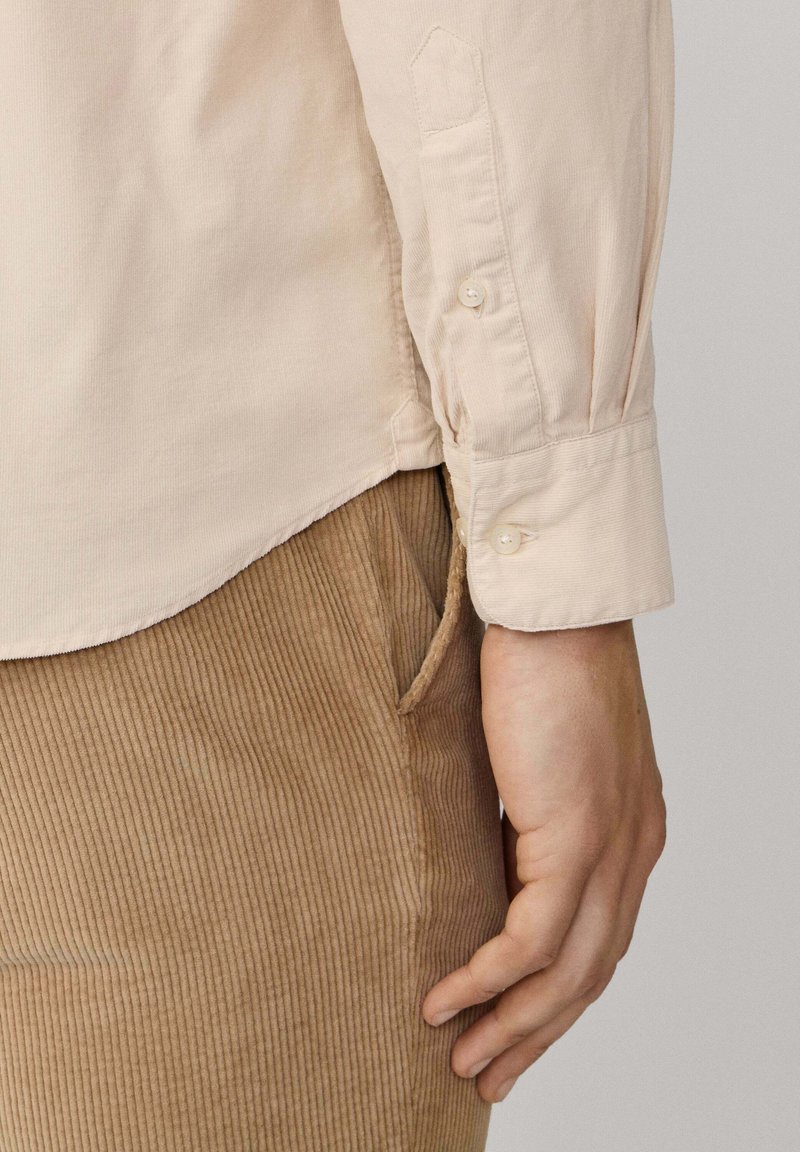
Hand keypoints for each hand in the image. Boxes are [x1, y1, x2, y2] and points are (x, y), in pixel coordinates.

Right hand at [421, 618, 666, 1102]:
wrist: (555, 612)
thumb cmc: (542, 667)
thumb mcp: (539, 758)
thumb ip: (529, 814)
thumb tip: (488, 858)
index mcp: (632, 832)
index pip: (600, 939)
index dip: (558, 997)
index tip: (514, 1030)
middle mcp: (633, 851)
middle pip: (590, 973)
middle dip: (538, 1034)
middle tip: (489, 1075)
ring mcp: (612, 847)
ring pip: (567, 971)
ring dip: (513, 1026)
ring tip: (466, 1061)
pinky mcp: (576, 836)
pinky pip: (531, 938)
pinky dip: (487, 980)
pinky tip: (447, 1001)